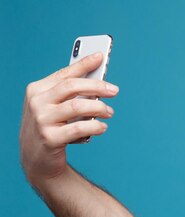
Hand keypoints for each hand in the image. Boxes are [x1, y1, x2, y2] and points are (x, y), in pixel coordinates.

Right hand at [19, 52, 118, 184]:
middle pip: (72, 86)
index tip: (101, 55)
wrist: (37, 160)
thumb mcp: (56, 107)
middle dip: (97, 86)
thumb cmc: (52, 128)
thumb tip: (98, 79)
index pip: (65, 73)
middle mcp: (36, 102)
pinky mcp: (49, 138)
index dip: (84, 64)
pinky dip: (95, 127)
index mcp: (37, 90)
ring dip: (99, 108)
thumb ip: (72, 94)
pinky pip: (78, 129)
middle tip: (114, 90)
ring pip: (77, 107)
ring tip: (110, 112)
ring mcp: (41, 120)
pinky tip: (103, 127)